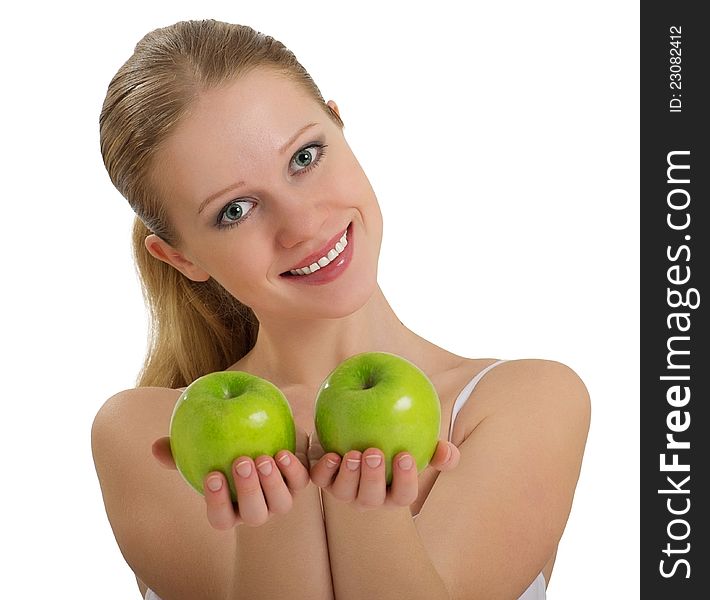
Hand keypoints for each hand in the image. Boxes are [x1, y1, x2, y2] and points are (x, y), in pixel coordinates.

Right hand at [151, 428, 310, 528]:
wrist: (260, 426)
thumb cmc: (221, 443)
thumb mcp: (200, 445)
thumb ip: (179, 449)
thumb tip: (157, 447)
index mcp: (230, 508)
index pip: (221, 519)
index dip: (217, 503)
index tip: (212, 475)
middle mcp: (256, 509)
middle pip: (254, 515)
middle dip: (248, 491)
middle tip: (241, 462)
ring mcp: (279, 498)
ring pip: (280, 504)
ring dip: (271, 482)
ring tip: (262, 457)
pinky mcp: (298, 482)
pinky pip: (300, 482)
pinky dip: (293, 470)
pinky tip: (283, 452)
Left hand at [308, 435, 460, 510]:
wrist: (358, 430)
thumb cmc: (395, 442)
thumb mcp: (418, 444)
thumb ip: (436, 451)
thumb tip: (448, 451)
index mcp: (394, 492)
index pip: (404, 495)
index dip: (405, 479)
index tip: (404, 455)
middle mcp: (369, 496)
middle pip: (372, 498)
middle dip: (372, 478)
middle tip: (374, 453)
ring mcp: (346, 490)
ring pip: (345, 493)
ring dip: (349, 474)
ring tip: (353, 453)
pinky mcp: (325, 478)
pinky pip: (322, 479)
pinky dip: (325, 470)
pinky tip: (332, 455)